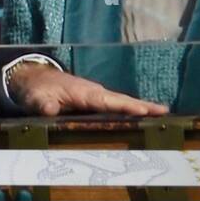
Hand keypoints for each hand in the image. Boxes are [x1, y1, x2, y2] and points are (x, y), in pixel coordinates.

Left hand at [9, 65, 168, 116]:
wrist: (34, 80)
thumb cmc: (36, 90)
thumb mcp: (35, 98)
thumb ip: (42, 104)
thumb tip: (49, 109)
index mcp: (83, 93)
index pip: (107, 101)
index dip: (125, 106)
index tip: (144, 110)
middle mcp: (94, 93)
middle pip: (122, 100)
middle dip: (143, 106)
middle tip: (165, 113)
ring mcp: (96, 97)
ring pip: (121, 103)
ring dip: (141, 109)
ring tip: (163, 118)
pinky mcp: (95, 102)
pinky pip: (116, 107)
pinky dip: (131, 112)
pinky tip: (144, 120)